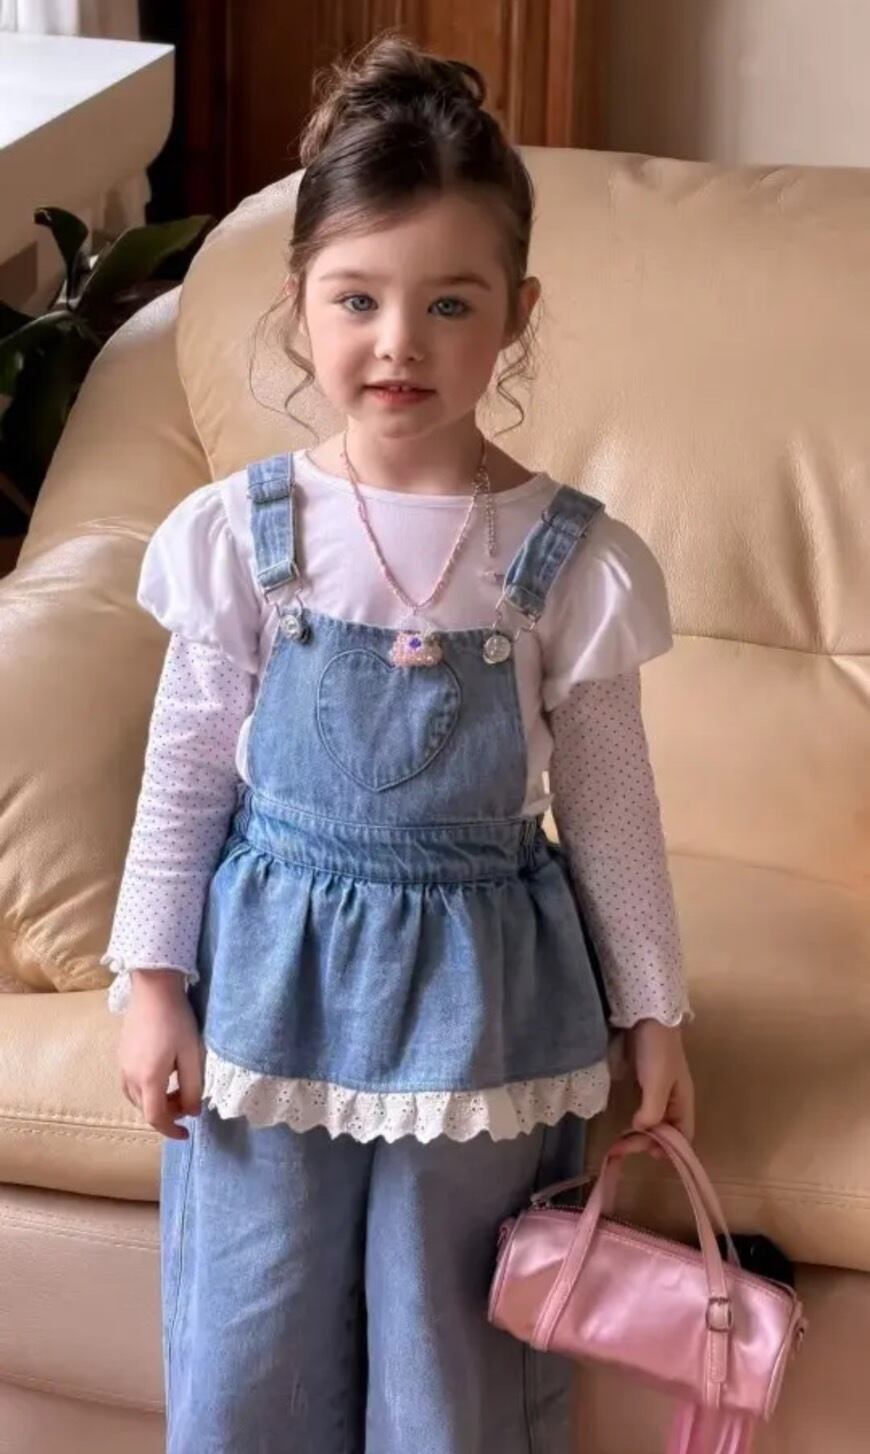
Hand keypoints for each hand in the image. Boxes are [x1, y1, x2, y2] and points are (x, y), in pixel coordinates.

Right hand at [118, 970, 204, 1140]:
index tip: (186, 1134)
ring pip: (137, 1098)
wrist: (153, 988)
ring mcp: (122, 1065)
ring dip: (157, 1101)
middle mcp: (130, 1077)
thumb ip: (193, 1087)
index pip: (156, 1118)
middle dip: (167, 1113)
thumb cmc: (176, 1019)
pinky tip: (163, 1073)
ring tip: (177, 1088)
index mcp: (149, 1079)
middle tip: (188, 1101)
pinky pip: (132, 1084)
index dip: (171, 1130)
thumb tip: (192, 1112)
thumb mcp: (192, 1054)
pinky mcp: (121, 1055)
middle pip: (146, 1109)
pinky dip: (147, 1089)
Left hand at [614, 1019, 694, 1158]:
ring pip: (655, 1121)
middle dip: (650, 1142)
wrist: (646, 1016)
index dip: (671, 1150)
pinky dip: (637, 1119)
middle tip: (625, 1147)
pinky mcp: (644, 1081)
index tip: (649, 1155)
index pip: (684, 1135)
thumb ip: (652, 1111)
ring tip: (623, 1142)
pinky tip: (626, 1124)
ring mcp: (659, 1090)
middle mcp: (674, 1099)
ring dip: (642, 1133)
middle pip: (668, 1131)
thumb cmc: (657, 1051)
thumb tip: (642, 1130)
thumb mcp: (657, 1084)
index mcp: (684, 1101)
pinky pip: (644, 1108)